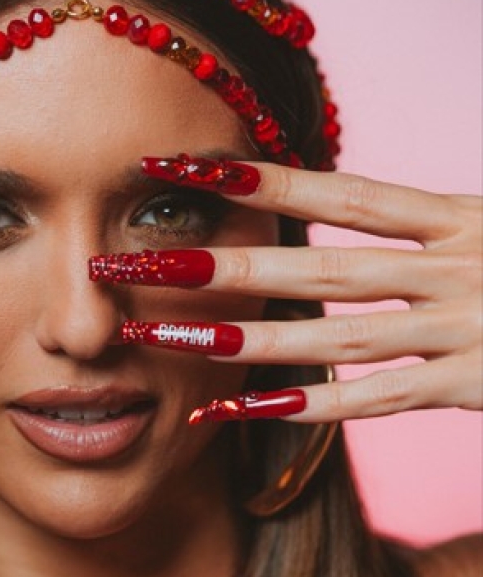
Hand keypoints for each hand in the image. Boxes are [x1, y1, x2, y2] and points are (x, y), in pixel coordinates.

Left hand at [89, 156, 481, 423]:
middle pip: (319, 263)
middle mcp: (461, 269)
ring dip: (241, 338)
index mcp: (467, 216)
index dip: (265, 176)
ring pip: (334, 338)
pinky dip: (303, 408)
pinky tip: (231, 411)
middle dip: (221, 260)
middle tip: (128, 257)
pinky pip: (375, 402)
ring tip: (157, 337)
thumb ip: (434, 218)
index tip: (185, 166)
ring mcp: (467, 333)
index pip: (347, 190)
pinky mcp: (476, 389)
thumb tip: (370, 204)